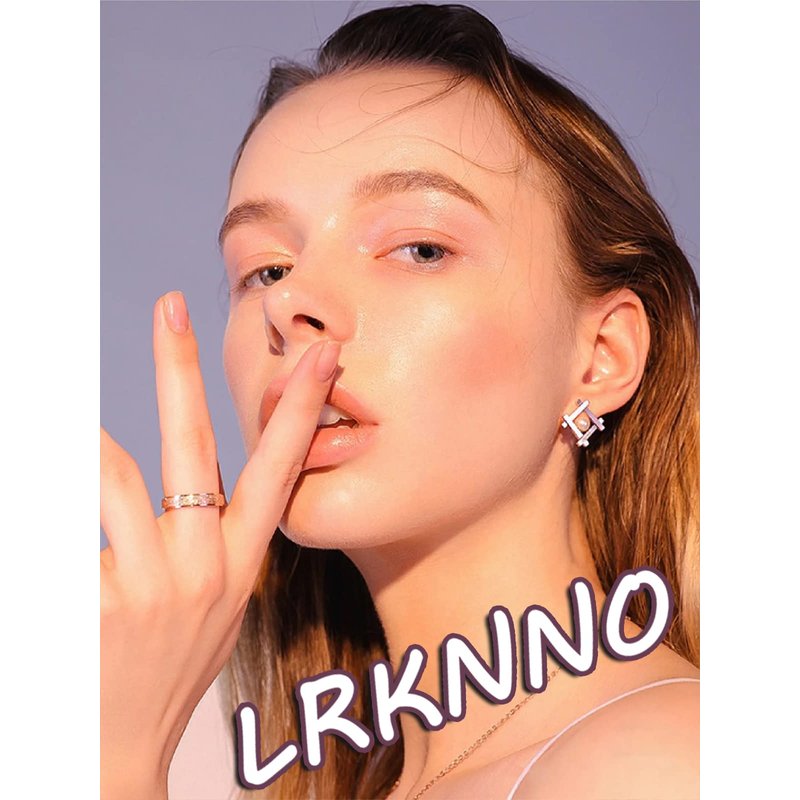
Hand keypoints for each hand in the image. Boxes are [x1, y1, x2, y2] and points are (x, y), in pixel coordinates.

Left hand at [100, 291, 339, 799]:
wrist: (120, 748)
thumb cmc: (171, 660)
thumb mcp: (217, 598)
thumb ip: (212, 535)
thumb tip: (190, 473)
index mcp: (241, 562)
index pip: (280, 468)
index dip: (302, 408)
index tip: (320, 354)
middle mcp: (205, 565)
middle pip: (192, 445)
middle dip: (180, 367)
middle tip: (169, 307)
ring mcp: (152, 583)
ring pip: (110, 471)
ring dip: (79, 439)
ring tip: (55, 422)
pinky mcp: (97, 600)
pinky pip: (69, 527)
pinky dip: (53, 505)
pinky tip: (61, 535)